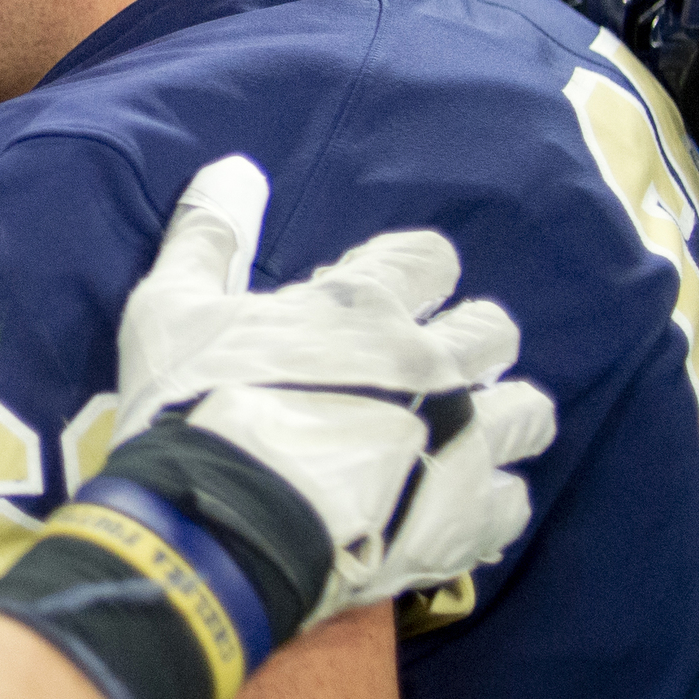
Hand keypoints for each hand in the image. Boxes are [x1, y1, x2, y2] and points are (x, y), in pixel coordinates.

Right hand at [0, 158, 549, 698]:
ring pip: (527, 413)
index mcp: (364, 306)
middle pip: (493, 331)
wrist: (216, 532)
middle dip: (469, 341)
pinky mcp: (462, 523)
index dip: (413, 274)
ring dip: (499, 416)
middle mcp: (429, 365)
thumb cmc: (190, 411)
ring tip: (460, 435)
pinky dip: (486, 504)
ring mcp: (456, 445)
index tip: (385, 299)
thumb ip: (209, 234)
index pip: (431, 258)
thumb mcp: (170, 308)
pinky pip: (511, 504)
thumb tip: (235, 165)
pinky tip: (451, 506)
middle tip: (428, 368)